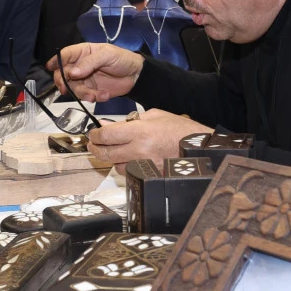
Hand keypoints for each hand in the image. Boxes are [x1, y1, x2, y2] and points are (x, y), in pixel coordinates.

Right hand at [49, 43, 143, 102]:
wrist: (136, 76)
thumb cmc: (122, 59)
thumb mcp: (107, 55)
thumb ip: (89, 63)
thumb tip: (71, 72)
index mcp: (83, 52)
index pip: (65, 55)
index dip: (56, 61)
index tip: (50, 68)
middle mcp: (81, 66)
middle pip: (64, 74)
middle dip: (64, 82)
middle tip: (67, 89)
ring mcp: (85, 79)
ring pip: (73, 88)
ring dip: (82, 94)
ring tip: (94, 95)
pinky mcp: (92, 91)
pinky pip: (85, 97)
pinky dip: (93, 98)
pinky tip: (104, 95)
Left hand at [86, 109, 208, 169]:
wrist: (197, 146)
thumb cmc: (178, 128)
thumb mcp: (153, 115)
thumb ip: (127, 121)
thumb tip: (106, 125)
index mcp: (139, 132)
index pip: (106, 136)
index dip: (95, 135)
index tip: (93, 134)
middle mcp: (140, 150)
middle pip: (106, 153)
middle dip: (95, 148)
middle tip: (93, 144)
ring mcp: (144, 165)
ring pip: (116, 166)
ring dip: (111, 158)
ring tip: (112, 150)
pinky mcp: (149, 175)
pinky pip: (130, 173)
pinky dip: (125, 166)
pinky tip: (127, 158)